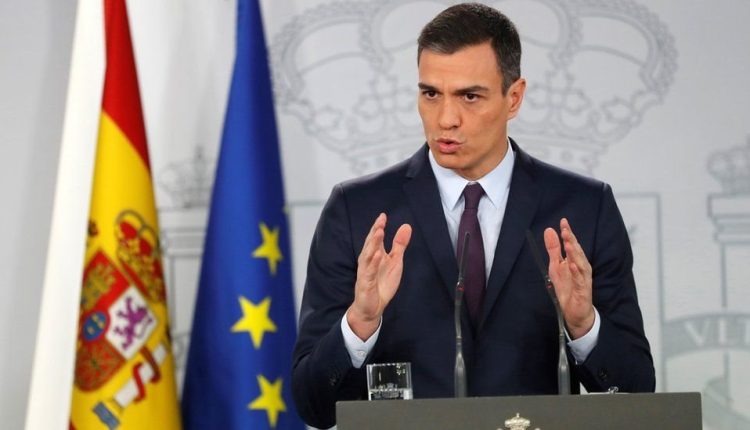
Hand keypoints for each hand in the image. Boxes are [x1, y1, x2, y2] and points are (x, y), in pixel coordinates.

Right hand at [347, 213, 411, 339]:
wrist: (373, 307)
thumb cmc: (381, 283)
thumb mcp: (395, 262)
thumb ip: (399, 245)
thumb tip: (406, 226)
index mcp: (374, 255)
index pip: (375, 239)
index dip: (378, 227)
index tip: (383, 216)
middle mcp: (368, 262)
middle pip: (370, 244)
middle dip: (375, 232)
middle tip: (381, 221)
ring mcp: (366, 272)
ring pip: (368, 256)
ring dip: (373, 244)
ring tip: (379, 232)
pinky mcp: (366, 284)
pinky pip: (369, 272)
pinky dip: (373, 263)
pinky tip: (378, 255)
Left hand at [543, 218, 594, 338]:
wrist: (574, 312)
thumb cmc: (567, 287)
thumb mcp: (555, 266)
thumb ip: (553, 249)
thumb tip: (550, 230)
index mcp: (574, 261)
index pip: (572, 244)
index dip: (568, 233)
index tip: (563, 221)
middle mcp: (581, 268)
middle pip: (577, 252)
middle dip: (572, 240)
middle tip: (565, 229)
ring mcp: (583, 279)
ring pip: (580, 264)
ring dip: (575, 254)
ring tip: (569, 244)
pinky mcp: (583, 290)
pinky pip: (580, 280)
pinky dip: (577, 273)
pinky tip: (573, 265)